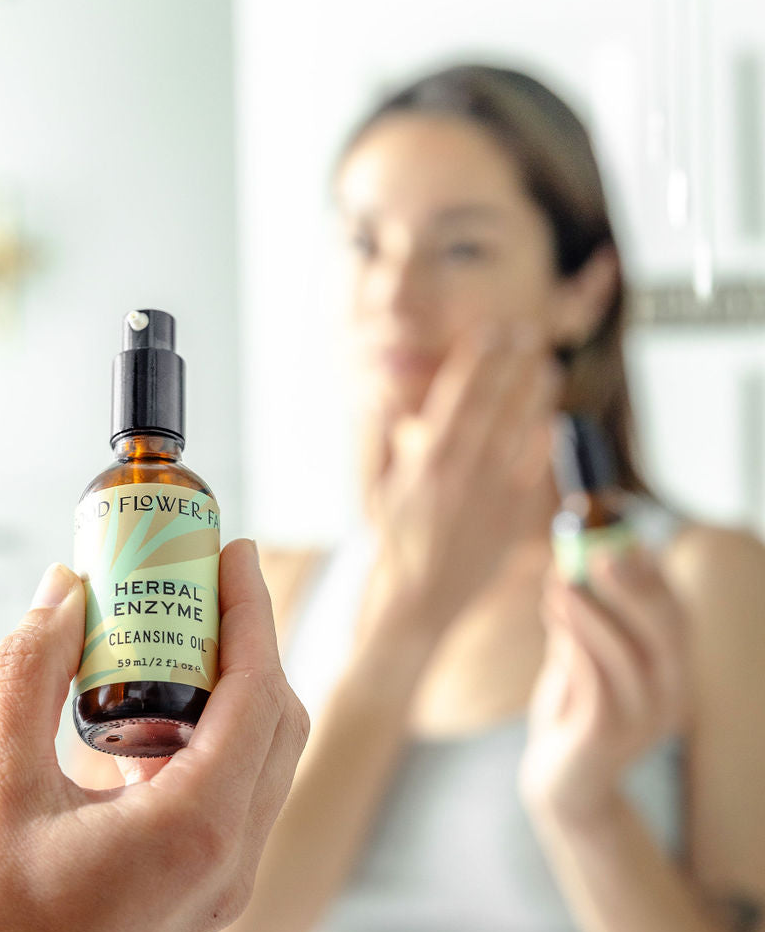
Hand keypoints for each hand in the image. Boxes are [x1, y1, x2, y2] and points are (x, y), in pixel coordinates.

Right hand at [0, 539, 306, 931]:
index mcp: (196, 830)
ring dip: (234, 688)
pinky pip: (239, 794)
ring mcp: (226, 886)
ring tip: (174, 632)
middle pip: (279, 720)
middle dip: (247, 640)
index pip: (258, 692)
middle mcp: (231, 861)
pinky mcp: (206, 896)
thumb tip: (64, 590)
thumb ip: (29, 674)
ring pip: (265, 758)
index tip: (228, 551)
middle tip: (198, 580)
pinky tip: (150, 713)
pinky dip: (216, 737)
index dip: (250, 611)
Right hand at [358, 324, 557, 647]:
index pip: (460, 395)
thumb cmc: (395, 538)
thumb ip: (385, 435)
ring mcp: (494, 496)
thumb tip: (384, 390)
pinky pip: (535, 471)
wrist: (420, 598)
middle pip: (496, 405)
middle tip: (528, 334)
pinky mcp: (515, 518)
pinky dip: (543, 442)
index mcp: (428, 461)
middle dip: (513, 365)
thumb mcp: (381, 483)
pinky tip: (550, 420)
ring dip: (536, 397)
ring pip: (522, 432)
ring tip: (547, 368)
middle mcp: (465, 474)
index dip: (478, 360)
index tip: (491, 333)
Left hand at [519, 546, 691, 828]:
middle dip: (633, 587)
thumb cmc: (573, 708)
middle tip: (597, 553)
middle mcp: (670, 693)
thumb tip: (566, 559)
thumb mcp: (579, 654)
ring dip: (591, 614)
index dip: (651, 573)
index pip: (676, 613)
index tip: (621, 537)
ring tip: (559, 584)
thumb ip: (581, 615)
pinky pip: (597, 684)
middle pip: (667, 631)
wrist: (560, 780)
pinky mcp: (608, 736)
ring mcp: (644, 719)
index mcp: (671, 668)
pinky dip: (575, 646)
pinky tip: (554, 618)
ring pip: (626, 656)